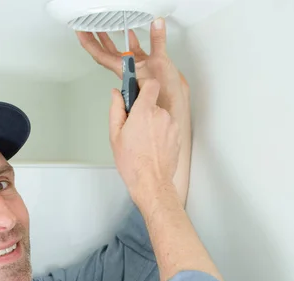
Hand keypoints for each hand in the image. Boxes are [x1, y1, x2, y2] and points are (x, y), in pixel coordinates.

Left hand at [76, 18, 189, 118]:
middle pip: (106, 52)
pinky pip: (134, 52)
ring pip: (118, 52)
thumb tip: (156, 25)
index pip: (101, 55)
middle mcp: (127, 70)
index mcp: (124, 70)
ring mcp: (135, 69)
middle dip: (96, 39)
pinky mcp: (145, 68)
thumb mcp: (161, 63)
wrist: (174, 107)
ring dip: (111, 40)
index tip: (81, 33)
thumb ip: (158, 42)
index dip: (90, 44)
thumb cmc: (164, 95)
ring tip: (104, 27)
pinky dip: (131, 42)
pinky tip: (130, 34)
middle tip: (87, 28)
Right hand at [109, 79, 180, 200]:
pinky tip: (151, 145)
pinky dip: (160, 132)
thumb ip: (116, 109)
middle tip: (133, 126)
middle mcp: (161, 115)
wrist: (151, 182)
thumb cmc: (133, 163)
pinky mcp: (178, 135)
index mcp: (144, 112)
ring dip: (152, 122)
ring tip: (142, 140)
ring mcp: (172, 125)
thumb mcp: (115, 135)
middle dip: (143, 109)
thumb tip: (116, 94)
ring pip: (160, 115)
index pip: (150, 84)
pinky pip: (167, 126)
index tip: (136, 87)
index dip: (143, 84)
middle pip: (153, 102)